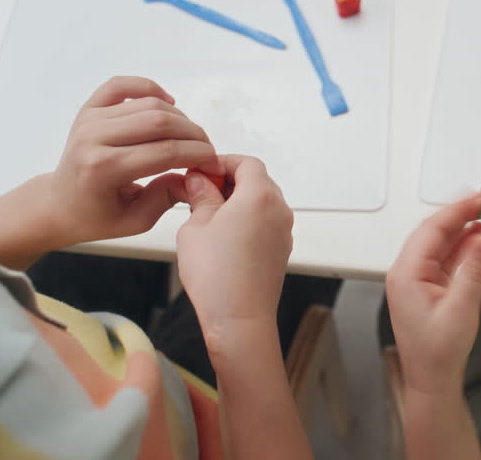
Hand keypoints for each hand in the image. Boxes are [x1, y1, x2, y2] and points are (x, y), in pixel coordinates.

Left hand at [49, 76, 219, 244]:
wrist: (60, 204)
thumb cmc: (97, 216)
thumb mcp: (136, 221)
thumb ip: (167, 197)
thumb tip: (195, 176)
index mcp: (104, 169)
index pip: (167, 152)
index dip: (199, 155)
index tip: (214, 163)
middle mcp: (94, 138)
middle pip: (161, 123)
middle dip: (195, 135)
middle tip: (207, 150)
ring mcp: (90, 120)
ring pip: (149, 104)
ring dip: (180, 118)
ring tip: (190, 136)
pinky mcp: (89, 109)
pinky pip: (122, 85)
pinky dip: (148, 87)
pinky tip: (167, 102)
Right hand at [176, 155, 293, 355]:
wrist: (239, 318)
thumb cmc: (217, 275)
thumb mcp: (196, 226)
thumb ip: (200, 196)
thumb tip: (199, 181)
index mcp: (260, 196)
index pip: (247, 163)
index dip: (222, 162)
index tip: (201, 171)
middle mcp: (279, 210)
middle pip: (257, 180)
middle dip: (229, 180)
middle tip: (200, 191)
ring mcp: (284, 231)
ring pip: (262, 202)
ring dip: (238, 201)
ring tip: (208, 214)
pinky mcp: (282, 249)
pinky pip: (266, 222)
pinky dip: (248, 219)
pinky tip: (223, 234)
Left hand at [386, 196, 480, 395]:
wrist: (433, 379)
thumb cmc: (438, 353)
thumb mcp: (462, 308)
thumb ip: (474, 269)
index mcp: (406, 274)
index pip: (431, 229)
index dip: (456, 210)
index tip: (477, 198)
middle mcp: (407, 272)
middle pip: (433, 231)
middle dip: (458, 213)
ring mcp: (417, 278)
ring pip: (439, 241)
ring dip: (461, 227)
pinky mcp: (428, 285)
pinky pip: (444, 256)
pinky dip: (461, 244)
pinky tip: (477, 236)